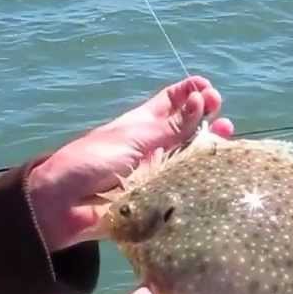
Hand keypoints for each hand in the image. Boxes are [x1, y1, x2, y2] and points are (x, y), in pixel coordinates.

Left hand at [27, 76, 234, 251]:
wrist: (66, 205)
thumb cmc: (94, 161)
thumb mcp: (135, 138)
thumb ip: (172, 125)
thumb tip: (202, 99)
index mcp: (143, 124)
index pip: (172, 102)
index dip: (189, 92)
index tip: (206, 88)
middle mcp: (154, 145)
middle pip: (188, 128)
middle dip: (206, 117)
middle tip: (220, 111)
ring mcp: (159, 171)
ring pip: (191, 157)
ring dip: (210, 146)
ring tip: (227, 136)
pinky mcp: (160, 198)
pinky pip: (187, 188)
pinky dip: (203, 180)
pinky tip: (219, 171)